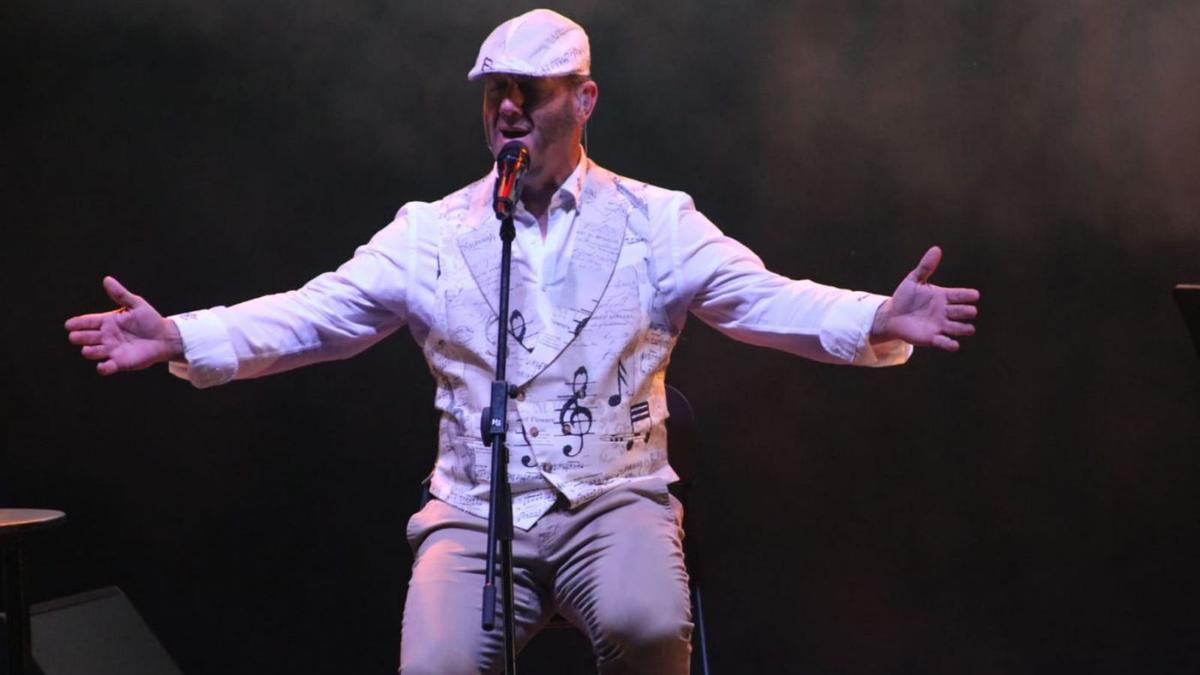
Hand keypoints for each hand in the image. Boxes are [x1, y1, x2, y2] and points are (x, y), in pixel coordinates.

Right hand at [65, 276, 183, 374]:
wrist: (164, 337)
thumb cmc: (149, 320)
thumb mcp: (136, 304)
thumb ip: (121, 294)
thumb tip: (107, 279)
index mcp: (107, 321)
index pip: (87, 322)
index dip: (77, 323)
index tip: (69, 325)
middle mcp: (105, 336)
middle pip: (86, 337)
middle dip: (79, 337)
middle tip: (75, 337)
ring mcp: (111, 350)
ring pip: (93, 352)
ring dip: (89, 352)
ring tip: (87, 350)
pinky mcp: (120, 362)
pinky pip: (107, 367)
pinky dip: (103, 368)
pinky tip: (102, 367)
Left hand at [871, 246, 979, 350]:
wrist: (892, 315)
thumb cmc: (905, 297)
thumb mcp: (914, 280)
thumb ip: (925, 267)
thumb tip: (936, 249)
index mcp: (944, 296)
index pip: (960, 295)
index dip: (968, 295)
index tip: (975, 295)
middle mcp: (946, 312)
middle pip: (963, 312)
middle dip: (967, 312)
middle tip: (969, 311)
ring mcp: (940, 325)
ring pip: (958, 328)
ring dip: (964, 329)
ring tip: (969, 329)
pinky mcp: (932, 338)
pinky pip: (944, 343)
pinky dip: (950, 344)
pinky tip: (954, 344)